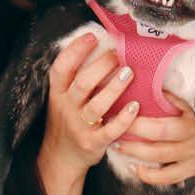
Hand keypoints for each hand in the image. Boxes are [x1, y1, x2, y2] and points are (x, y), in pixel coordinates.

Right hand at [37, 34, 138, 194]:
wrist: (61, 158)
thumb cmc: (68, 120)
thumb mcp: (63, 98)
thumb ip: (75, 77)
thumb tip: (100, 46)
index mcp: (58, 93)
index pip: (61, 69)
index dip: (75, 51)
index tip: (92, 37)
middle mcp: (66, 108)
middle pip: (82, 83)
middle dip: (101, 66)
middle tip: (118, 54)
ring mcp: (79, 127)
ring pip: (97, 106)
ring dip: (114, 87)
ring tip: (129, 72)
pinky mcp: (93, 143)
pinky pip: (110, 130)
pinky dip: (123, 119)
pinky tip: (136, 106)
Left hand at [110, 99, 194, 186]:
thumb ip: (176, 100)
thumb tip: (155, 88)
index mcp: (190, 125)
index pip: (158, 126)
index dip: (136, 124)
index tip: (119, 115)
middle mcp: (190, 143)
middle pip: (155, 144)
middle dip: (131, 138)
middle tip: (112, 130)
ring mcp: (191, 159)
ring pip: (158, 160)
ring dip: (135, 153)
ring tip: (117, 146)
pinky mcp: (192, 171)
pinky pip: (167, 177)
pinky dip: (149, 176)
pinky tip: (134, 169)